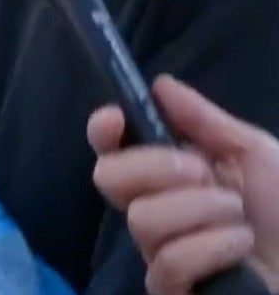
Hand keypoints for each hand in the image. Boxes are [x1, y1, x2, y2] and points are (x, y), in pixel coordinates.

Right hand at [88, 75, 278, 294]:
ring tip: (237, 217)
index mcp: (164, 174)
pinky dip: (212, 246)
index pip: (110, 149)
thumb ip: (205, 120)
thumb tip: (160, 85)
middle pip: (109, 177)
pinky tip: (238, 247)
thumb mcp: (255, 153)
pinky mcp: (169, 287)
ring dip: (201, 210)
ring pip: (143, 219)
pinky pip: (168, 262)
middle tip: (200, 171)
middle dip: (154, 166)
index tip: (116, 117)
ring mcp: (156, 250)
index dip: (103, 131)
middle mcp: (151, 208)